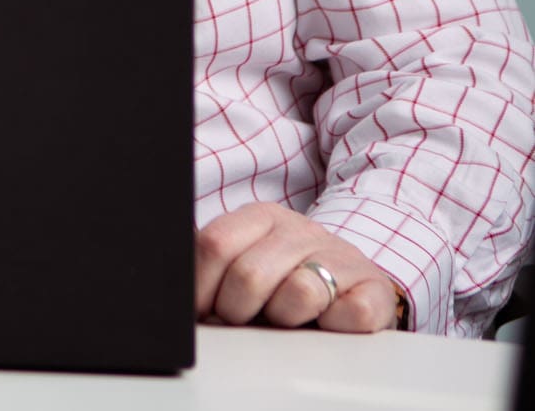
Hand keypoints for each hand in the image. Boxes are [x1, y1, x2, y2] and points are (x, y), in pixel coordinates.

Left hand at [194, 203, 406, 331]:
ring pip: (299, 293)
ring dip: (284, 318)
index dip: (198, 287)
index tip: (199, 311)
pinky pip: (350, 313)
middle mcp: (301, 230)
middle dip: (236, 310)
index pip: (214, 245)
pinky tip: (327, 321)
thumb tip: (169, 282)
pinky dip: (334, 325)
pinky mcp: (374, 288)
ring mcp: (340, 256)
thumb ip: (212, 264)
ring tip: (286, 317)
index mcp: (261, 218)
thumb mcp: (246, 259)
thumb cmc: (287, 276)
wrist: (356, 279)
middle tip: (243, 318)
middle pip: (249, 275)